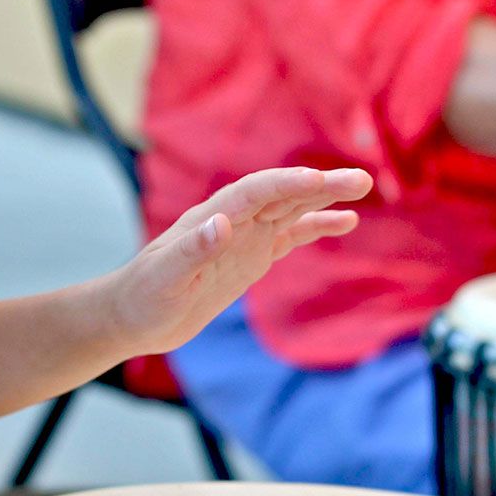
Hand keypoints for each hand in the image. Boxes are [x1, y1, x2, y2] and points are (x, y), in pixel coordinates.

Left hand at [101, 165, 370, 357]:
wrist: (134, 315)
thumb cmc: (144, 296)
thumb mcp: (165, 277)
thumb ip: (193, 250)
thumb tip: (223, 223)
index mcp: (211, 217)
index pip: (255, 192)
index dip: (286, 184)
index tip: (318, 181)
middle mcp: (232, 219)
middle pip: (281, 194)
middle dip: (319, 186)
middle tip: (360, 180)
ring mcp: (245, 237)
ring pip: (291, 209)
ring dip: (324, 198)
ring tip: (361, 188)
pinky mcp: (251, 257)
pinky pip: (291, 235)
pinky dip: (316, 226)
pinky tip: (346, 221)